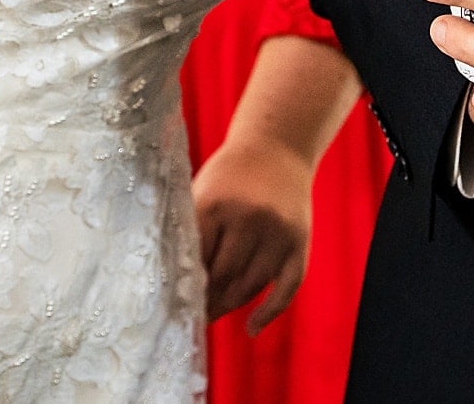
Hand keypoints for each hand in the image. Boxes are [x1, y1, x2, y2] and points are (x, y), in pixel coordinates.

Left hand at [192, 138, 311, 333]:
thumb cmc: (230, 173)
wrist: (277, 146)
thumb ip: (190, 229)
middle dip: (205, 299)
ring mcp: (278, 232)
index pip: (195, 259)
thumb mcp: (203, 190)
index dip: (184, 284)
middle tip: (190, 313)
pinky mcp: (300, 242)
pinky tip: (251, 328)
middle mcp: (249, 218)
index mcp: (215, 204)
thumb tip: (173, 281)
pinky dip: (270, 312)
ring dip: (230, 305)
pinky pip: (288, 287)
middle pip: (223, 277)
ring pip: (251, 285)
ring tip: (212, 314)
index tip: (172, 301)